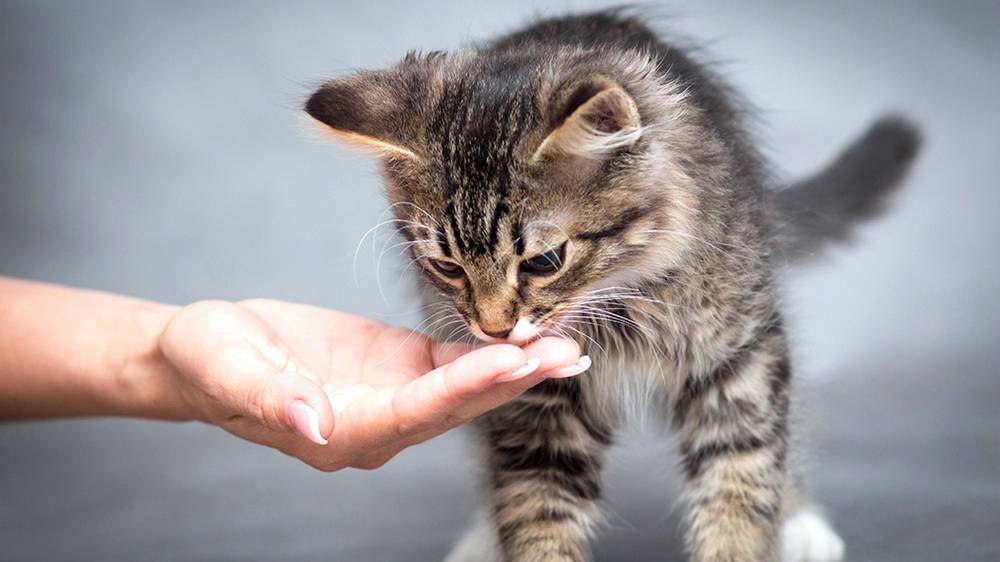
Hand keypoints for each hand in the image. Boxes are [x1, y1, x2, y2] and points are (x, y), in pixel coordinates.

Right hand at [158, 299, 586, 470]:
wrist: (205, 350)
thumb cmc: (208, 360)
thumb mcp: (226, 371)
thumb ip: (271, 400)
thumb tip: (313, 424)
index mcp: (340, 431)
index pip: (414, 412)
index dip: (465, 386)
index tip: (513, 359)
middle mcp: (377, 424)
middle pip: (455, 406)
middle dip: (512, 380)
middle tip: (565, 354)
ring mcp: (392, 397)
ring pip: (464, 388)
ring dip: (516, 369)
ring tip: (568, 347)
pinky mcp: (398, 367)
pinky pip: (452, 364)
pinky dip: (490, 352)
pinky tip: (531, 339)